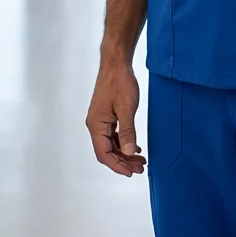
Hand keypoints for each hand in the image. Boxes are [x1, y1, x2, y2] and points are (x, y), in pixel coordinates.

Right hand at [86, 60, 146, 176]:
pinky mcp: (106, 116)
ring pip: (110, 144)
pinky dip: (123, 142)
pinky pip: (113, 135)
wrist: (116, 63)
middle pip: (107, 151)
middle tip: (140, 168)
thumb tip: (128, 152)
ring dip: (124, 153)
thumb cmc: (120, 82)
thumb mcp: (126, 108)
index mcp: (96, 125)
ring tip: (140, 160)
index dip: (118, 165)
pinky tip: (134, 146)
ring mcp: (100, 120)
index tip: (132, 172)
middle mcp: (95, 125)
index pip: (104, 154)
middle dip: (123, 161)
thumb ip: (127, 132)